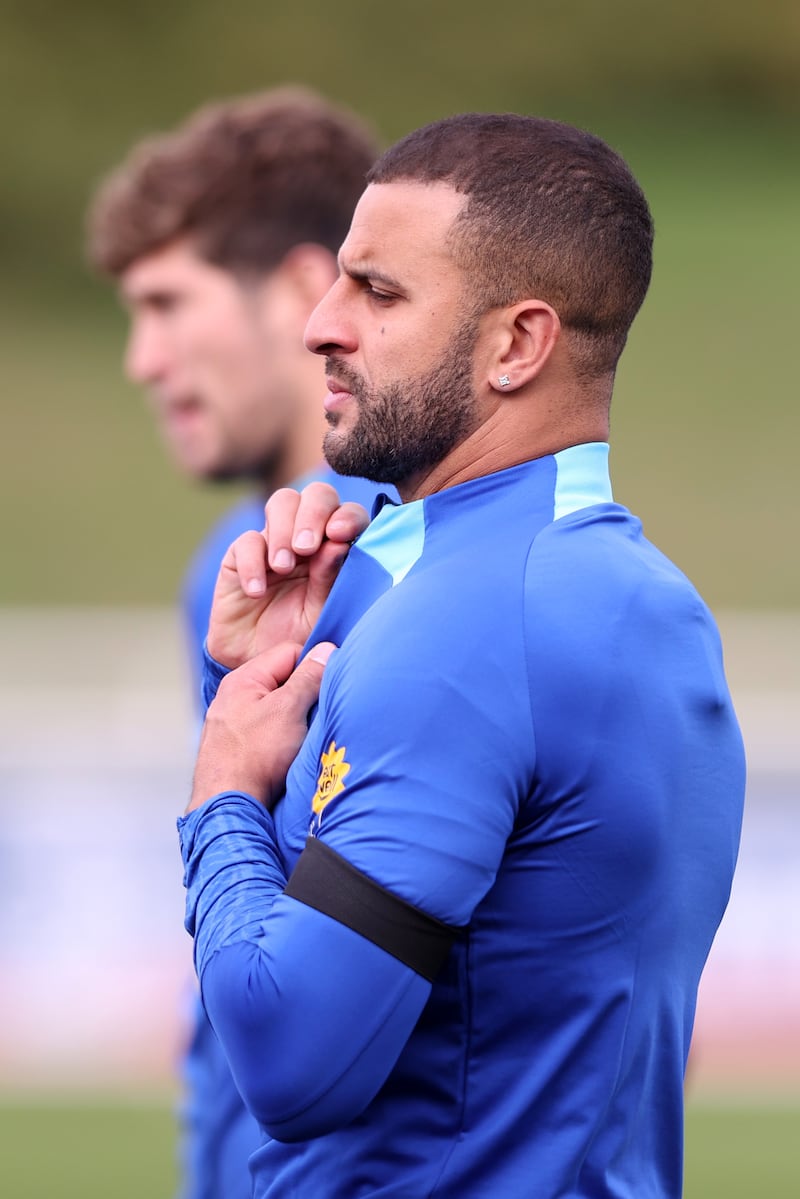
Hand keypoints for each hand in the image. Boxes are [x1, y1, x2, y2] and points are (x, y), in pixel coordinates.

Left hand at [187, 640, 335, 813]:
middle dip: (305, 695)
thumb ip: (309, 677)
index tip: (328, 686)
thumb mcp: (289, 710)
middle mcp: (233, 697)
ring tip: (303, 739)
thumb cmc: (254, 758)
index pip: (289, 653)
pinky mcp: (237, 748)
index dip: (314, 666)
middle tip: (318, 715)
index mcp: (242, 679)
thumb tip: (327, 650)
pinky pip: (269, 732)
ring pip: (278, 709)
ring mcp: (233, 724)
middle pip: (284, 681)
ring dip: (296, 720)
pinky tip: (289, 754)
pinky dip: (284, 739)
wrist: (227, 808)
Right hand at [207, 482, 369, 668]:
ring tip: (283, 567)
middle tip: (307, 548)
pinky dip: (253, 564)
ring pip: (282, 503)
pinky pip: (246, 542)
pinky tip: (258, 591)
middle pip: (315, 494)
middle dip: (313, 514)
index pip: (348, 513)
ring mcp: (274, 541)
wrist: (261, 664)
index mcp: (338, 546)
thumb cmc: (301, 636)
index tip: (340, 534)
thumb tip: (338, 542)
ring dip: (283, 531)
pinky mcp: (241, 555)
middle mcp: (309, 536)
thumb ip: (331, 577)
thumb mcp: (322, 612)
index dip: (347, 515)